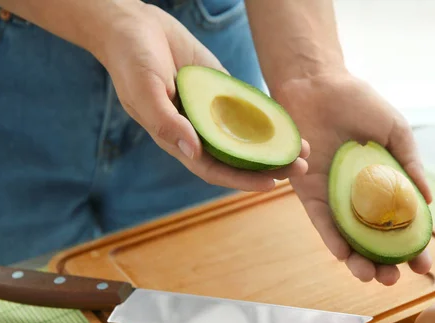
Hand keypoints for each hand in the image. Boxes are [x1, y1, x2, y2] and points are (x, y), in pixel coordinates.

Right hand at [94, 1, 308, 191]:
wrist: (134, 26)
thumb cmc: (131, 60)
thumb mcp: (144, 90)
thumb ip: (165, 122)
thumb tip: (192, 151)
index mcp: (177, 139)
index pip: (213, 169)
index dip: (242, 179)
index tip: (271, 183)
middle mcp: (198, 130)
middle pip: (237, 157)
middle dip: (269, 166)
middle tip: (301, 168)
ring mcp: (211, 111)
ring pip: (247, 136)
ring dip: (274, 145)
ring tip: (303, 148)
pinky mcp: (221, 91)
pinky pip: (248, 108)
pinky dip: (268, 117)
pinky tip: (289, 123)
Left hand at [274, 73, 432, 285]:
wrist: (318, 85)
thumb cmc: (359, 102)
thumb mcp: (395, 131)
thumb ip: (410, 164)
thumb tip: (428, 202)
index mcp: (384, 185)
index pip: (401, 225)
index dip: (413, 248)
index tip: (424, 266)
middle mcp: (359, 198)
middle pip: (373, 241)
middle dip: (384, 264)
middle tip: (393, 279)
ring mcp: (335, 198)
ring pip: (347, 239)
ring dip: (357, 261)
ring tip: (369, 276)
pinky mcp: (310, 193)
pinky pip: (320, 221)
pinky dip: (331, 238)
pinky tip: (342, 254)